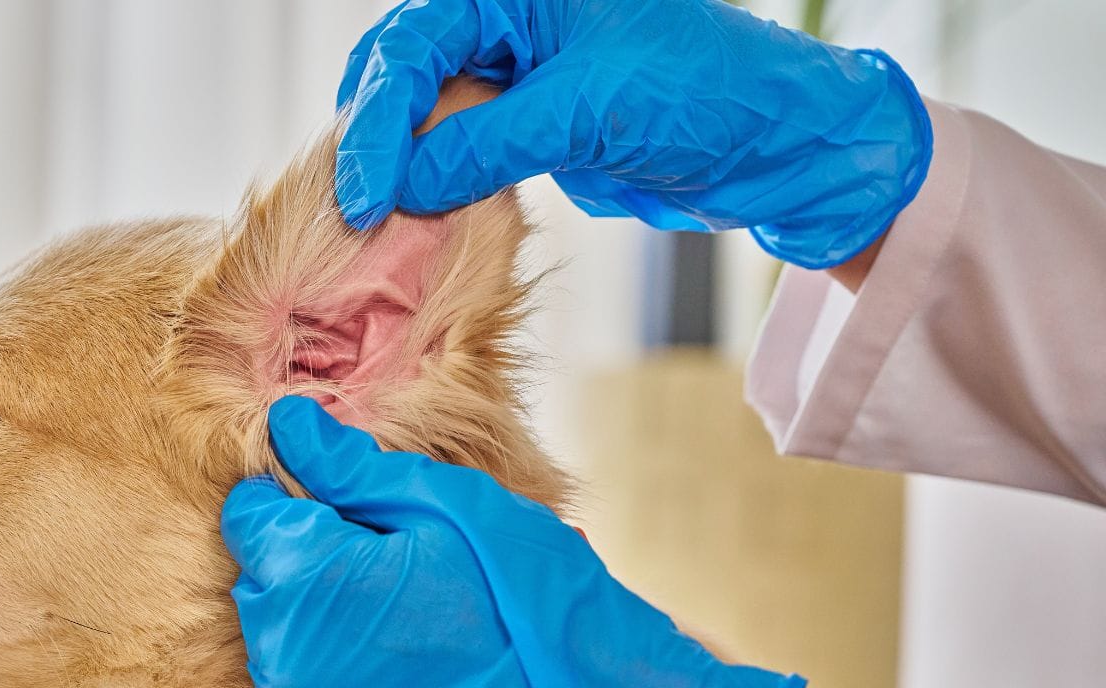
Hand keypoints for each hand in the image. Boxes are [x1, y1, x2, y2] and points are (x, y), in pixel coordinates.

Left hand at [221, 397, 805, 687]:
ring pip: (286, 650)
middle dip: (310, 564)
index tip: (358, 509)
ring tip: (416, 628)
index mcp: (307, 574)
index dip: (302, 500)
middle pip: (263, 583)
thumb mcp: (455, 509)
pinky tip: (415, 686)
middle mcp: (284, 655)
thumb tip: (288, 425)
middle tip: (401, 566)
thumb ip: (355, 469)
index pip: (251, 515)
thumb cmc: (530, 607)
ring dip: (327, 628)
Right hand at [335, 0, 932, 268]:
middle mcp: (509, 18)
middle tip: (355, 211)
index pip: (413, 45)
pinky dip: (433, 181)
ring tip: (376, 221)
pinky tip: (419, 217)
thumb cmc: (701, 94)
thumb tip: (398, 186)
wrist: (777, 140)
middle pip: (402, 72)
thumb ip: (484, 143)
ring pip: (423, 111)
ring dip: (398, 165)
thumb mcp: (586, 113)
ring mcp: (517, 70)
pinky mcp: (529, 119)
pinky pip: (457, 145)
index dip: (378, 120)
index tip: (363, 193)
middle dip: (374, 138)